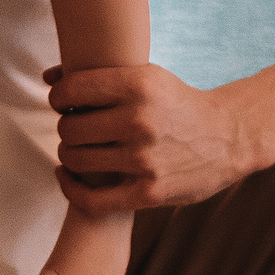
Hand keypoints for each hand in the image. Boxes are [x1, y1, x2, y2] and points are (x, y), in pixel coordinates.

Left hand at [44, 62, 257, 211]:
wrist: (228, 138)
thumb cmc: (175, 103)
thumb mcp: (146, 76)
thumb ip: (95, 75)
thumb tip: (46, 79)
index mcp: (138, 85)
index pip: (71, 90)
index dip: (59, 97)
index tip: (65, 103)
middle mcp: (140, 121)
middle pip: (69, 128)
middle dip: (66, 128)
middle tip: (76, 129)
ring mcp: (144, 159)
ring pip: (75, 160)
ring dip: (69, 155)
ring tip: (79, 149)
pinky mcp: (149, 192)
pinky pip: (90, 199)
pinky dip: (69, 188)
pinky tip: (67, 177)